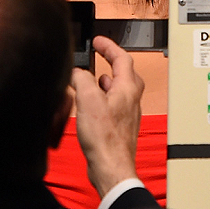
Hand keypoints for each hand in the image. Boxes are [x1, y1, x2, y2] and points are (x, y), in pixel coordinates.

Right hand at [70, 36, 143, 197]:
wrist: (111, 167)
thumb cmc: (105, 138)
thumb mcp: (88, 100)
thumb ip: (82, 79)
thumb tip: (77, 72)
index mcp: (127, 88)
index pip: (123, 58)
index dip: (109, 46)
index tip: (99, 41)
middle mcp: (131, 100)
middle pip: (126, 73)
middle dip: (113, 61)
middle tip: (100, 55)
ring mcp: (127, 114)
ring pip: (120, 89)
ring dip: (107, 80)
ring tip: (93, 78)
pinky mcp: (119, 127)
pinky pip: (114, 104)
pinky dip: (103, 97)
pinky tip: (92, 104)